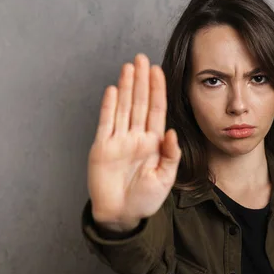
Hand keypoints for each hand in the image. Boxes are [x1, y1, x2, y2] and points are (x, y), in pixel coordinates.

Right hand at [87, 54, 180, 230]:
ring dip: (126, 87)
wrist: (121, 215)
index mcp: (153, 143)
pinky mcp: (102, 147)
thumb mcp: (165, 179)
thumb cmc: (145, 199)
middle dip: (141, 80)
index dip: (157, 90)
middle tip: (141, 58)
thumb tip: (172, 132)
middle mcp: (136, 137)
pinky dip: (109, 106)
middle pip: (140, 103)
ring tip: (129, 66)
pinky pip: (106, 122)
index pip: (156, 110)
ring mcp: (118, 140)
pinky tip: (113, 90)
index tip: (158, 71)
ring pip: (123, 107)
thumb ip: (171, 155)